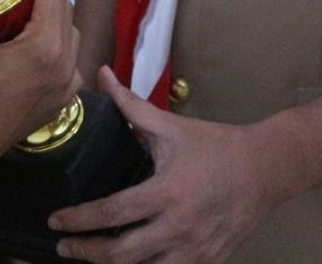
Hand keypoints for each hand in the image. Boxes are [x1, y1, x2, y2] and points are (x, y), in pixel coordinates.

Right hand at [0, 0, 80, 169]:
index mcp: (46, 48)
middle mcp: (65, 66)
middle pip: (66, 11)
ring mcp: (66, 88)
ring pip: (70, 37)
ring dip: (52, 18)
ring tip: (23, 10)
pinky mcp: (59, 103)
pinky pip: (67, 63)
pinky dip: (54, 47)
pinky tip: (29, 46)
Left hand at [49, 67, 277, 262]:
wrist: (265, 169)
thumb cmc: (215, 146)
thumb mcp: (170, 126)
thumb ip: (131, 105)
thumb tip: (102, 75)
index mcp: (166, 193)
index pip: (112, 213)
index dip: (79, 220)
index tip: (55, 220)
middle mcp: (179, 229)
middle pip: (122, 255)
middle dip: (87, 252)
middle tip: (62, 245)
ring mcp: (195, 252)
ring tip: (89, 258)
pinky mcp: (209, 263)